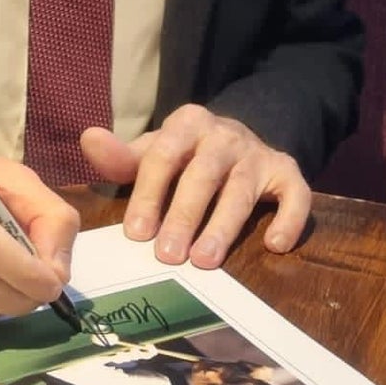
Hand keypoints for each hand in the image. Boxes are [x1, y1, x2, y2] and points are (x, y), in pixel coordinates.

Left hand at [81, 108, 308, 267]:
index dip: (149, 195)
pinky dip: (289, 219)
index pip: (163, 157)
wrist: (238, 140)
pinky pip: (296, 194)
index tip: (136, 233)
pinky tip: (275, 245)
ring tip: (204, 261)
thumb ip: (122, 156)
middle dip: (183, 217)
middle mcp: (225, 134)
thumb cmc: (185, 155)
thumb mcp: (152, 151)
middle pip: (202, 175)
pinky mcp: (288, 171)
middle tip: (167, 256)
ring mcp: (258, 153)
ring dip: (223, 226)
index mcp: (186, 123)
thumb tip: (89, 139)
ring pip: (241, 190)